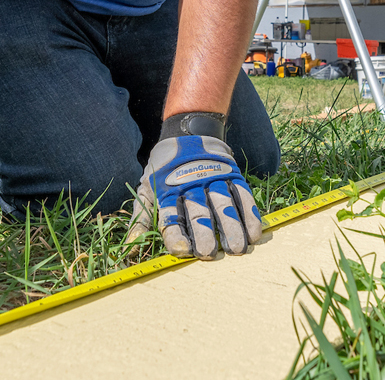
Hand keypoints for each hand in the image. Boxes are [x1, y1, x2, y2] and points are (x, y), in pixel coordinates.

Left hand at [128, 113, 263, 258]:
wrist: (188, 132)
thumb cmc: (164, 171)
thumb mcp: (147, 190)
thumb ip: (141, 220)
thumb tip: (130, 248)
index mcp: (167, 192)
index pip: (171, 216)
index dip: (176, 234)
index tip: (184, 251)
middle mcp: (191, 185)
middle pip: (198, 212)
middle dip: (204, 233)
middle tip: (210, 253)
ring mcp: (213, 178)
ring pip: (222, 204)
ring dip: (231, 227)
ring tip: (238, 248)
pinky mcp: (232, 174)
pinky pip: (242, 195)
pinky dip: (250, 213)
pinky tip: (255, 232)